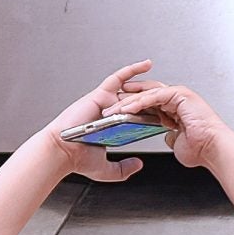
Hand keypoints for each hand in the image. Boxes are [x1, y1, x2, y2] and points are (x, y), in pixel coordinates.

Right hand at [42, 59, 158, 183]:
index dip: (152, 115)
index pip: (136, 117)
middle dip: (154, 101)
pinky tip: (147, 65)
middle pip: (137, 102)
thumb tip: (139, 164)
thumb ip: (123, 168)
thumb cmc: (78, 159)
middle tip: (170, 101)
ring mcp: (106, 103)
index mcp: (113, 126)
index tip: (167, 118)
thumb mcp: (107, 169)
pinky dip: (131, 70)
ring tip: (164, 85)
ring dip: (148, 85)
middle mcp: (110, 112)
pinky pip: (118, 79)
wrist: (63, 152)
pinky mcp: (100, 95)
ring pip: (131, 90)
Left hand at [119, 82, 233, 170]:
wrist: (213, 150)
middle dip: (127, 100)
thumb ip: (171, 136)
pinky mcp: (180, 94)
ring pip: (148, 93)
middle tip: (110, 107)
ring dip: (129, 101)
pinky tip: (128, 108)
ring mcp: (180, 94)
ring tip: (114, 109)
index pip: (150, 102)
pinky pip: (155, 95)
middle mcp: (178, 98)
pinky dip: (140, 101)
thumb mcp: (178, 142)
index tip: (117, 112)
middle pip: (146, 94)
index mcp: (177, 107)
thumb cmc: (201, 149)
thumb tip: (167, 137)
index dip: (133, 106)